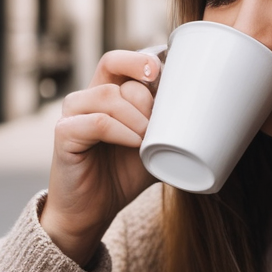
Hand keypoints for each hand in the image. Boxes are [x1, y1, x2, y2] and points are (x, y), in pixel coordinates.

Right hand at [39, 50, 161, 265]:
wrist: (93, 210)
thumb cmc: (123, 175)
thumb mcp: (155, 146)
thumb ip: (171, 126)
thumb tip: (208, 113)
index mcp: (107, 94)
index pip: (119, 60)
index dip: (141, 61)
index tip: (163, 76)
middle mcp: (87, 98)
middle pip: (113, 67)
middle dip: (144, 95)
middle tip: (158, 123)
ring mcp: (73, 114)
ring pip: (107, 95)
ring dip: (136, 116)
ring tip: (148, 139)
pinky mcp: (64, 134)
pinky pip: (95, 122)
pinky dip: (121, 131)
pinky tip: (135, 145)